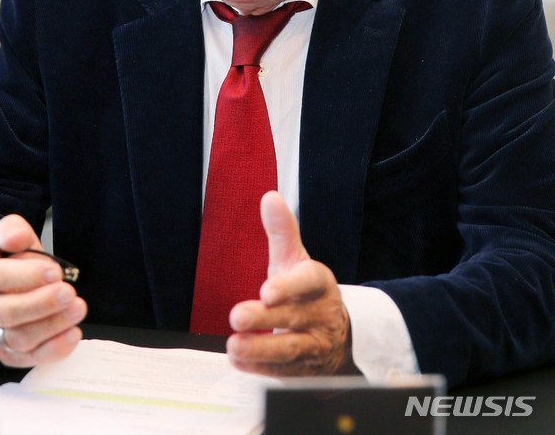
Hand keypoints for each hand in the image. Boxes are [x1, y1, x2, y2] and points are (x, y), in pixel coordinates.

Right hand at [0, 214, 86, 366]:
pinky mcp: (10, 356)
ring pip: (18, 338)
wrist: (22, 281)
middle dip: (40, 303)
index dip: (22, 276)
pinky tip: (73, 334)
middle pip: (3, 313)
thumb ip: (13, 230)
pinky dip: (53, 349)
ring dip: (52, 324)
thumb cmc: (15, 262)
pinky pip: (30, 359)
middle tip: (68, 292)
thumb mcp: (16, 240)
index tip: (53, 272)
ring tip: (78, 307)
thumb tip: (11, 237)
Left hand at [226, 191, 356, 376]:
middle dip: (265, 319)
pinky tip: (238, 362)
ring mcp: (315, 344)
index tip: (265, 292)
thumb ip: (282, 230)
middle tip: (236, 316)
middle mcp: (320, 314)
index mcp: (319, 282)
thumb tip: (269, 196)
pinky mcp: (305, 370)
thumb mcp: (296, 258)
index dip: (288, 287)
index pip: (308, 282)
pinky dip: (260, 369)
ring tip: (233, 346)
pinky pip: (285, 372)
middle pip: (294, 317)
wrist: (336, 332)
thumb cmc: (306, 289)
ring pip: (290, 350)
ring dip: (261, 350)